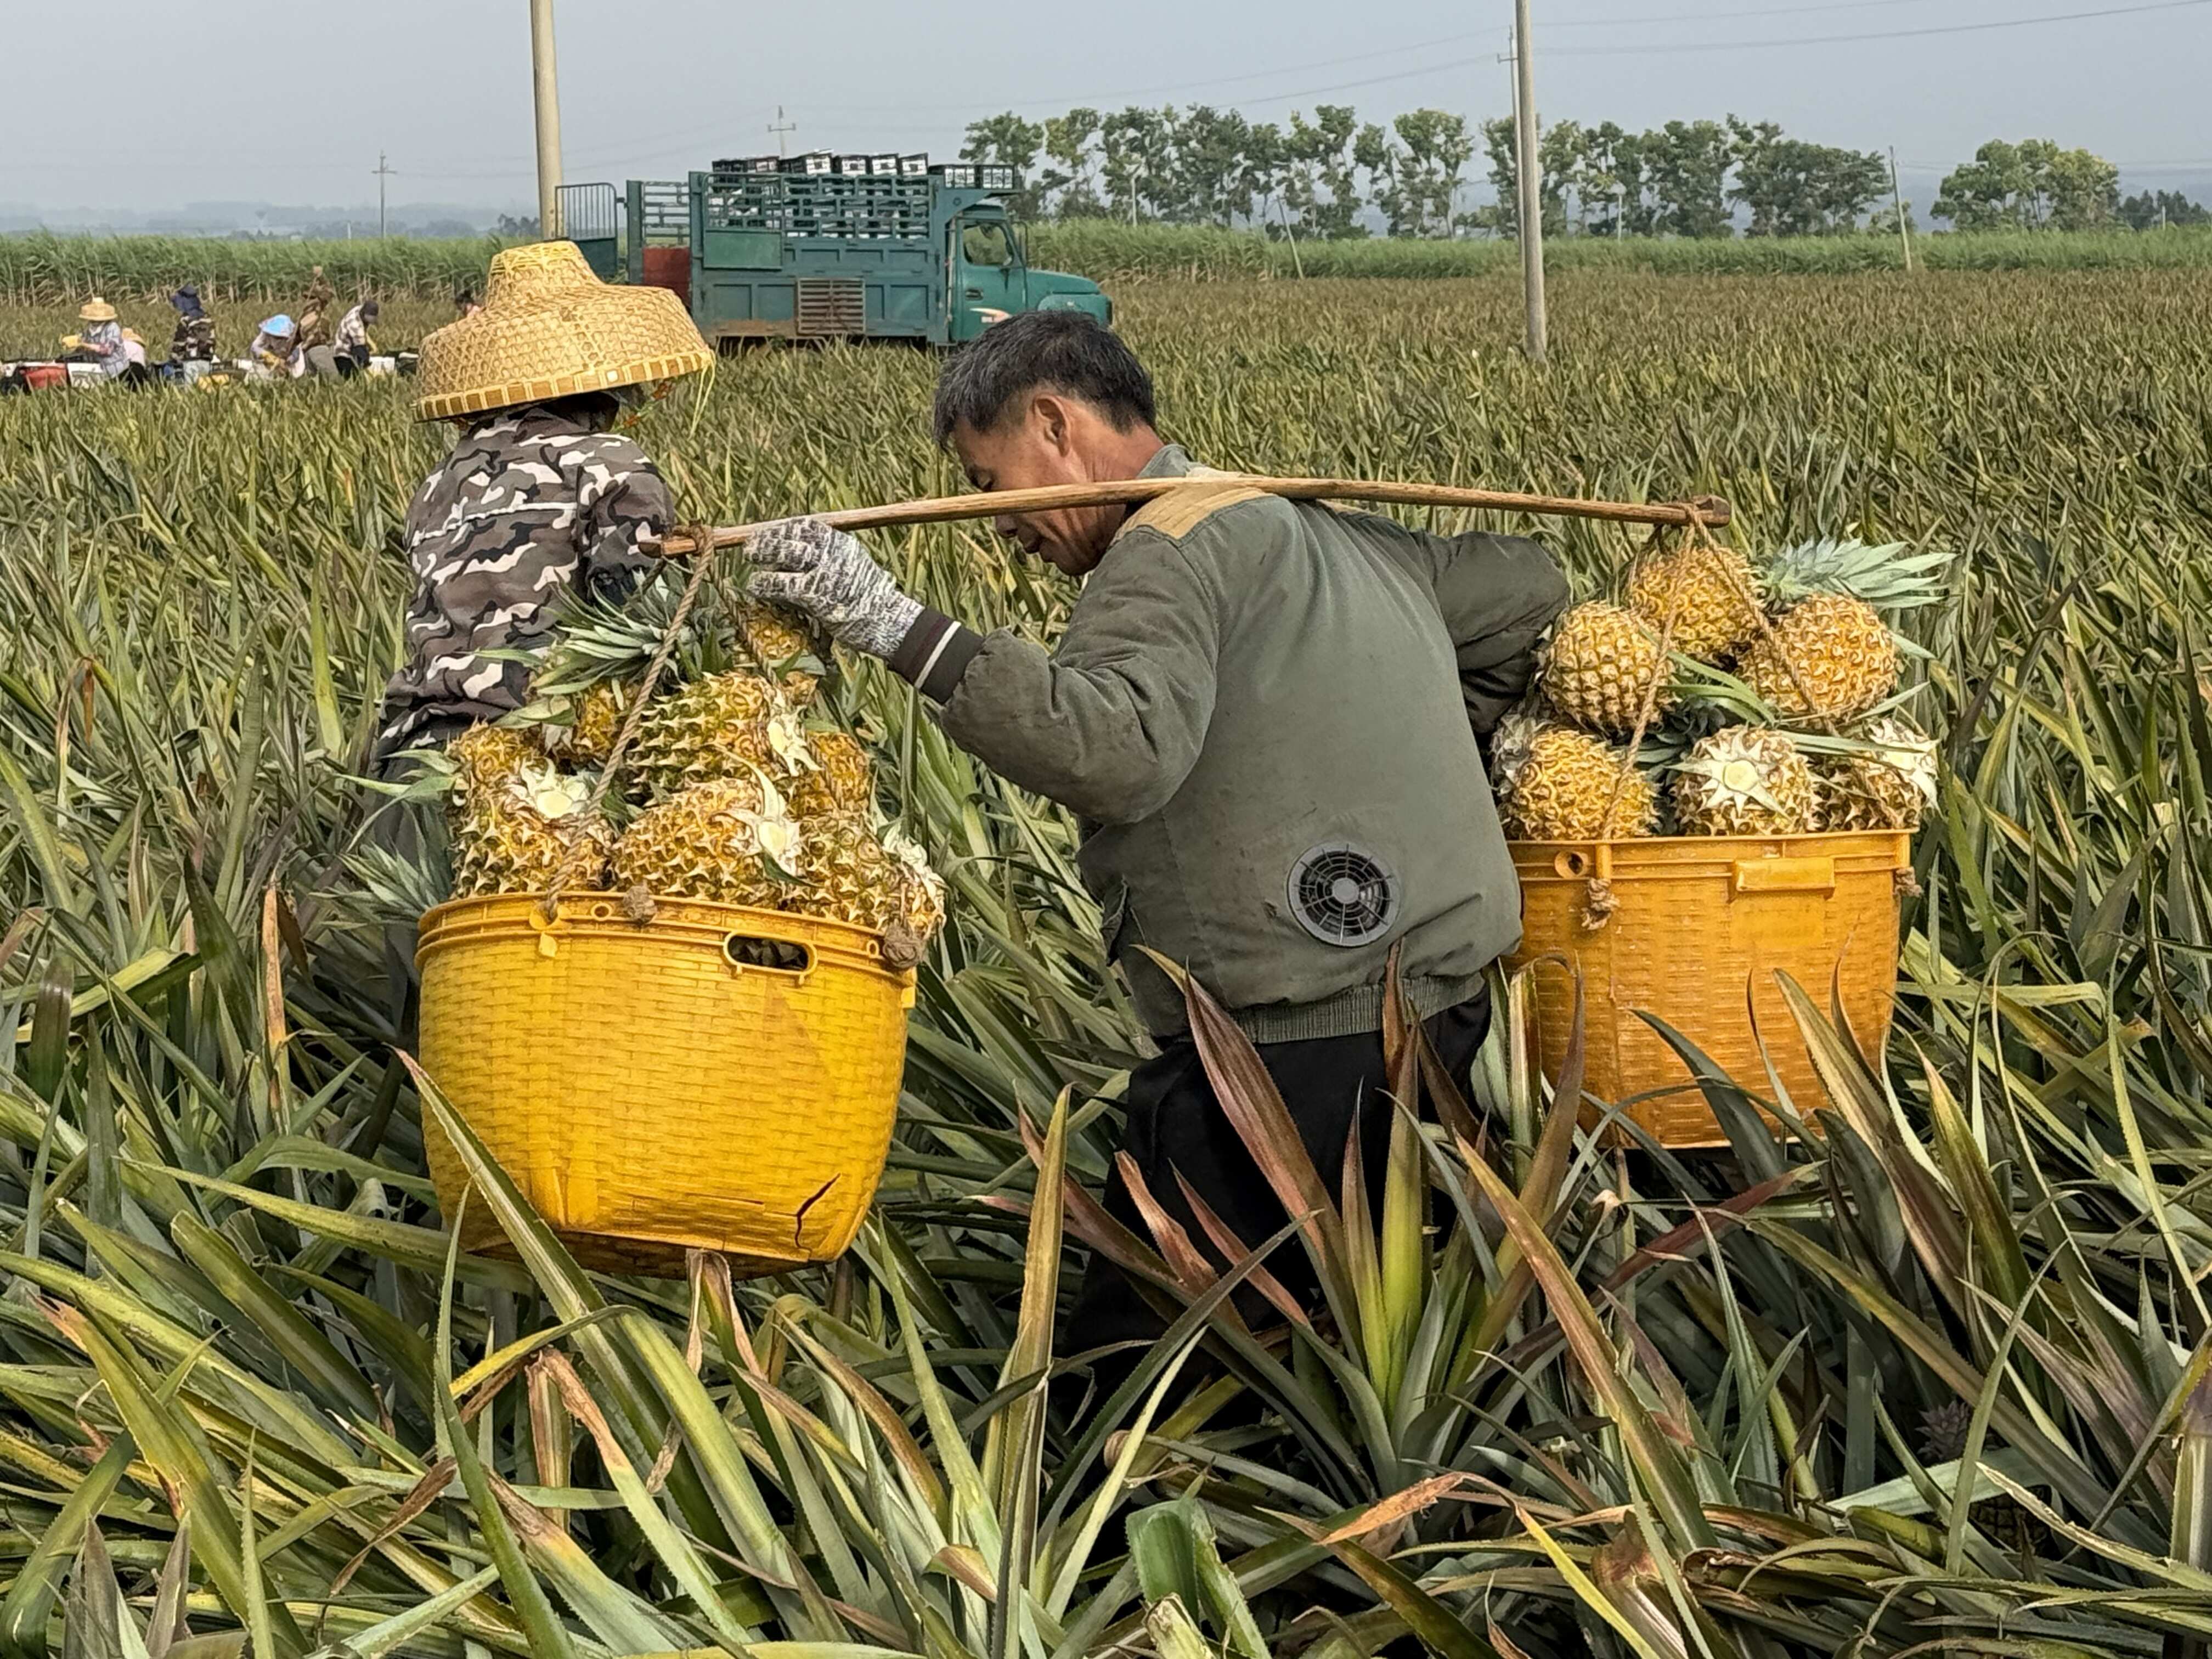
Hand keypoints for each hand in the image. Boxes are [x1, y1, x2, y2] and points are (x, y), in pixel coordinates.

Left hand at [746, 518, 921, 660]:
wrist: (888, 623)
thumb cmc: (870, 602)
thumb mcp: (854, 570)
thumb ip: (831, 561)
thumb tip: (799, 561)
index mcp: (844, 544)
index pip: (808, 526)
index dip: (784, 528)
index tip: (769, 531)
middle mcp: (834, 553)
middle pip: (794, 536)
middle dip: (769, 538)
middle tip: (751, 545)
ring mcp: (825, 572)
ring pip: (786, 554)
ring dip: (764, 554)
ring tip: (750, 559)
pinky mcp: (816, 594)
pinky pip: (782, 584)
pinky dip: (765, 583)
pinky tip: (755, 585)